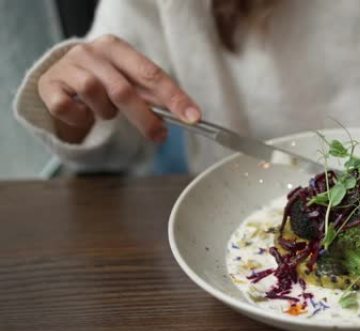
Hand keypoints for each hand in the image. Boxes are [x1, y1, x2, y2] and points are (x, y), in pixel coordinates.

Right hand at [38, 34, 200, 142]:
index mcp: (117, 47)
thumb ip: (154, 96)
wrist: (60, 79)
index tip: (193, 117)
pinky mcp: (49, 85)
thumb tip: (187, 116)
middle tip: (160, 136)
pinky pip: (68, 108)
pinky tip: (83, 115)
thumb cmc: (103, 81)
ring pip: (95, 96)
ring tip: (105, 112)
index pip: (151, 73)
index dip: (174, 97)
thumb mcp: (129, 82)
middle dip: (145, 117)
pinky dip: (80, 118)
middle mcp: (91, 51)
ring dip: (106, 113)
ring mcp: (68, 66)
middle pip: (124, 89)